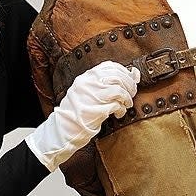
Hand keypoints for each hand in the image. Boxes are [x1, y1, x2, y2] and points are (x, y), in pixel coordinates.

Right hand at [26, 61, 140, 171]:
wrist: (63, 129)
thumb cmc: (77, 112)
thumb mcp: (87, 92)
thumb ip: (104, 83)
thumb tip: (131, 74)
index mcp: (85, 78)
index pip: (109, 66)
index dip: (124, 71)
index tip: (130, 79)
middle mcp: (88, 84)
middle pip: (117, 77)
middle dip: (129, 85)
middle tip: (131, 93)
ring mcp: (91, 97)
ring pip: (119, 90)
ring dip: (127, 98)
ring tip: (126, 104)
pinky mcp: (96, 110)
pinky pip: (117, 105)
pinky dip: (121, 109)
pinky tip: (118, 113)